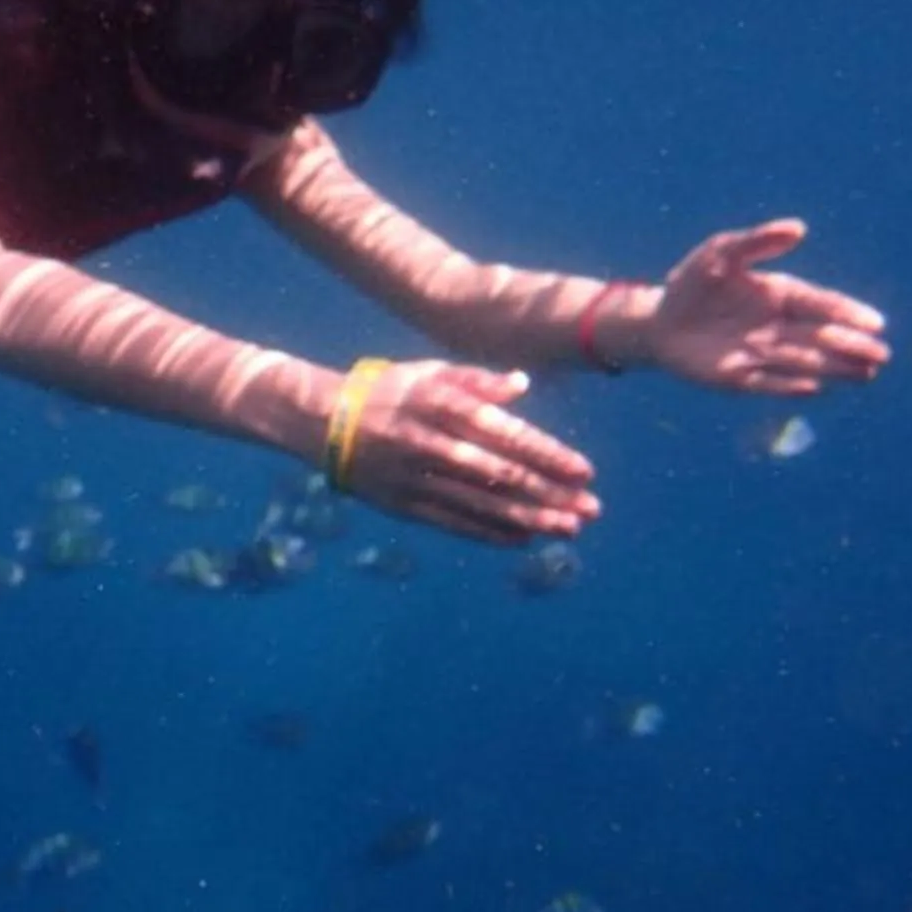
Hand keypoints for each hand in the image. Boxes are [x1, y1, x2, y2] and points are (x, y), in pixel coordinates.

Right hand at [333, 361, 599, 542]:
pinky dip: (490, 532)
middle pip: (501, 476)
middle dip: (550, 495)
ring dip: (529, 519)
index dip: (548, 455)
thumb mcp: (429, 373)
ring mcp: (416, 478)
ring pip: (481, 504)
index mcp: (442, 405)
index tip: (585, 472)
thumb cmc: (387, 391)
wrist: (322, 421)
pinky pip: (454, 523)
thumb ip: (476, 380)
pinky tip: (523, 538)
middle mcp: (431, 443)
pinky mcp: (403, 505)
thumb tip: (521, 385)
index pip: (506, 434)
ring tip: (567, 529)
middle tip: (590, 510)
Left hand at [647, 219, 887, 395]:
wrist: (657, 320)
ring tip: (866, 375)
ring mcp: (761, 354)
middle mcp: (777, 327)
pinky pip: (769, 383)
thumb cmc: (692, 281)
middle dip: (851, 346)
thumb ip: (758, 241)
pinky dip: (789, 385)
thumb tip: (799, 228)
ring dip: (833, 368)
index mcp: (780, 294)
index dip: (848, 313)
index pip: (821, 304)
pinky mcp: (740, 378)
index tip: (876, 323)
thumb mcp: (721, 252)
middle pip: (821, 338)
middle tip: (882, 357)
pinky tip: (814, 388)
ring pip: (803, 362)